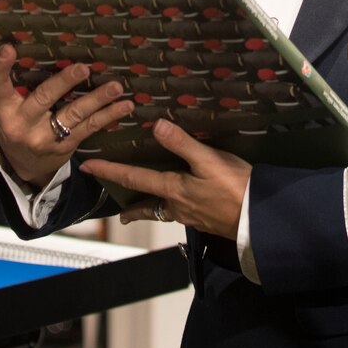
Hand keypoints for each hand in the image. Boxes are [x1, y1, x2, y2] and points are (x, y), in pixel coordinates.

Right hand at [0, 45, 135, 189]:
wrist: (23, 164)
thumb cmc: (16, 120)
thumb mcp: (7, 104)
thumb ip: (14, 81)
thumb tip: (28, 42)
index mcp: (3, 106)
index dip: (0, 66)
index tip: (8, 48)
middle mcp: (21, 122)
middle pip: (43, 98)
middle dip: (64, 82)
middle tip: (83, 68)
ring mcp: (44, 137)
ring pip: (73, 114)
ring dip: (97, 99)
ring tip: (115, 87)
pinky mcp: (65, 146)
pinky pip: (89, 128)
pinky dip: (108, 115)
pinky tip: (125, 106)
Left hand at [81, 119, 250, 240]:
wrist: (260, 220)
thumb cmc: (236, 188)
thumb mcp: (209, 161)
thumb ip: (182, 144)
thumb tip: (156, 127)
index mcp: (173, 189)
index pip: (134, 179)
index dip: (110, 171)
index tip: (88, 168)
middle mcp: (178, 206)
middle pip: (147, 204)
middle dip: (131, 206)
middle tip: (119, 211)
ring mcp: (193, 216)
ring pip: (164, 211)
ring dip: (152, 208)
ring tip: (146, 205)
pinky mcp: (208, 220)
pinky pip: (183, 213)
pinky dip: (175, 208)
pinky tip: (185, 203)